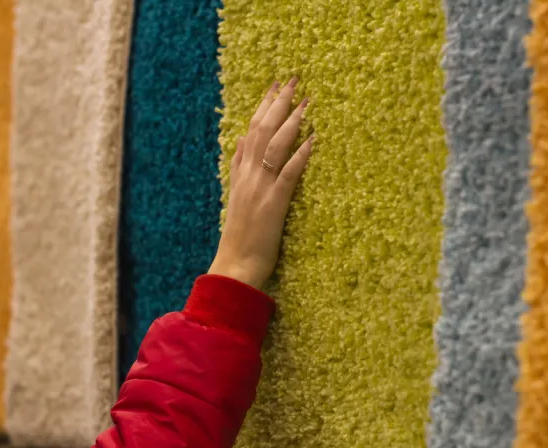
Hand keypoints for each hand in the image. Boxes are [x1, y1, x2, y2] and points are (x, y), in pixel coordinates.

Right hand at [209, 77, 313, 289]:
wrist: (235, 266)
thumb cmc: (240, 237)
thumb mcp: (236, 197)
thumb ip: (237, 168)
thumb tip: (239, 141)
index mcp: (241, 174)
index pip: (250, 132)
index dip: (262, 107)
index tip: (274, 87)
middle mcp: (249, 176)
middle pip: (262, 131)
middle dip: (279, 104)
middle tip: (294, 81)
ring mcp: (260, 189)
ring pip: (274, 147)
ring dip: (291, 122)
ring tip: (306, 102)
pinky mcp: (273, 205)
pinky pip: (288, 174)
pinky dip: (300, 156)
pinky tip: (312, 140)